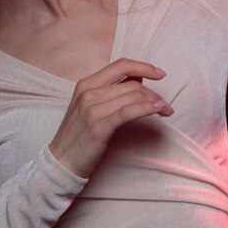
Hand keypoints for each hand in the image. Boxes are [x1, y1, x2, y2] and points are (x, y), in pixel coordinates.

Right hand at [48, 58, 172, 177]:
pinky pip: (129, 111)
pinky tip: (159, 109)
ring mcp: (92, 109)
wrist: (61, 162)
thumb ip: (111, 90)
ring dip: (155, 102)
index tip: (160, 73)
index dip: (144, 66)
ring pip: (134, 96)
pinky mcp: (99, 126)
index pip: (121, 65)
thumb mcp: (90, 106)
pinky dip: (148, 108)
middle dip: (154, 93)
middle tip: (165, 105)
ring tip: (166, 111)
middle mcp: (88, 93)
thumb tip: (139, 78)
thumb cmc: (79, 134)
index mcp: (86, 84)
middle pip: (132, 84)